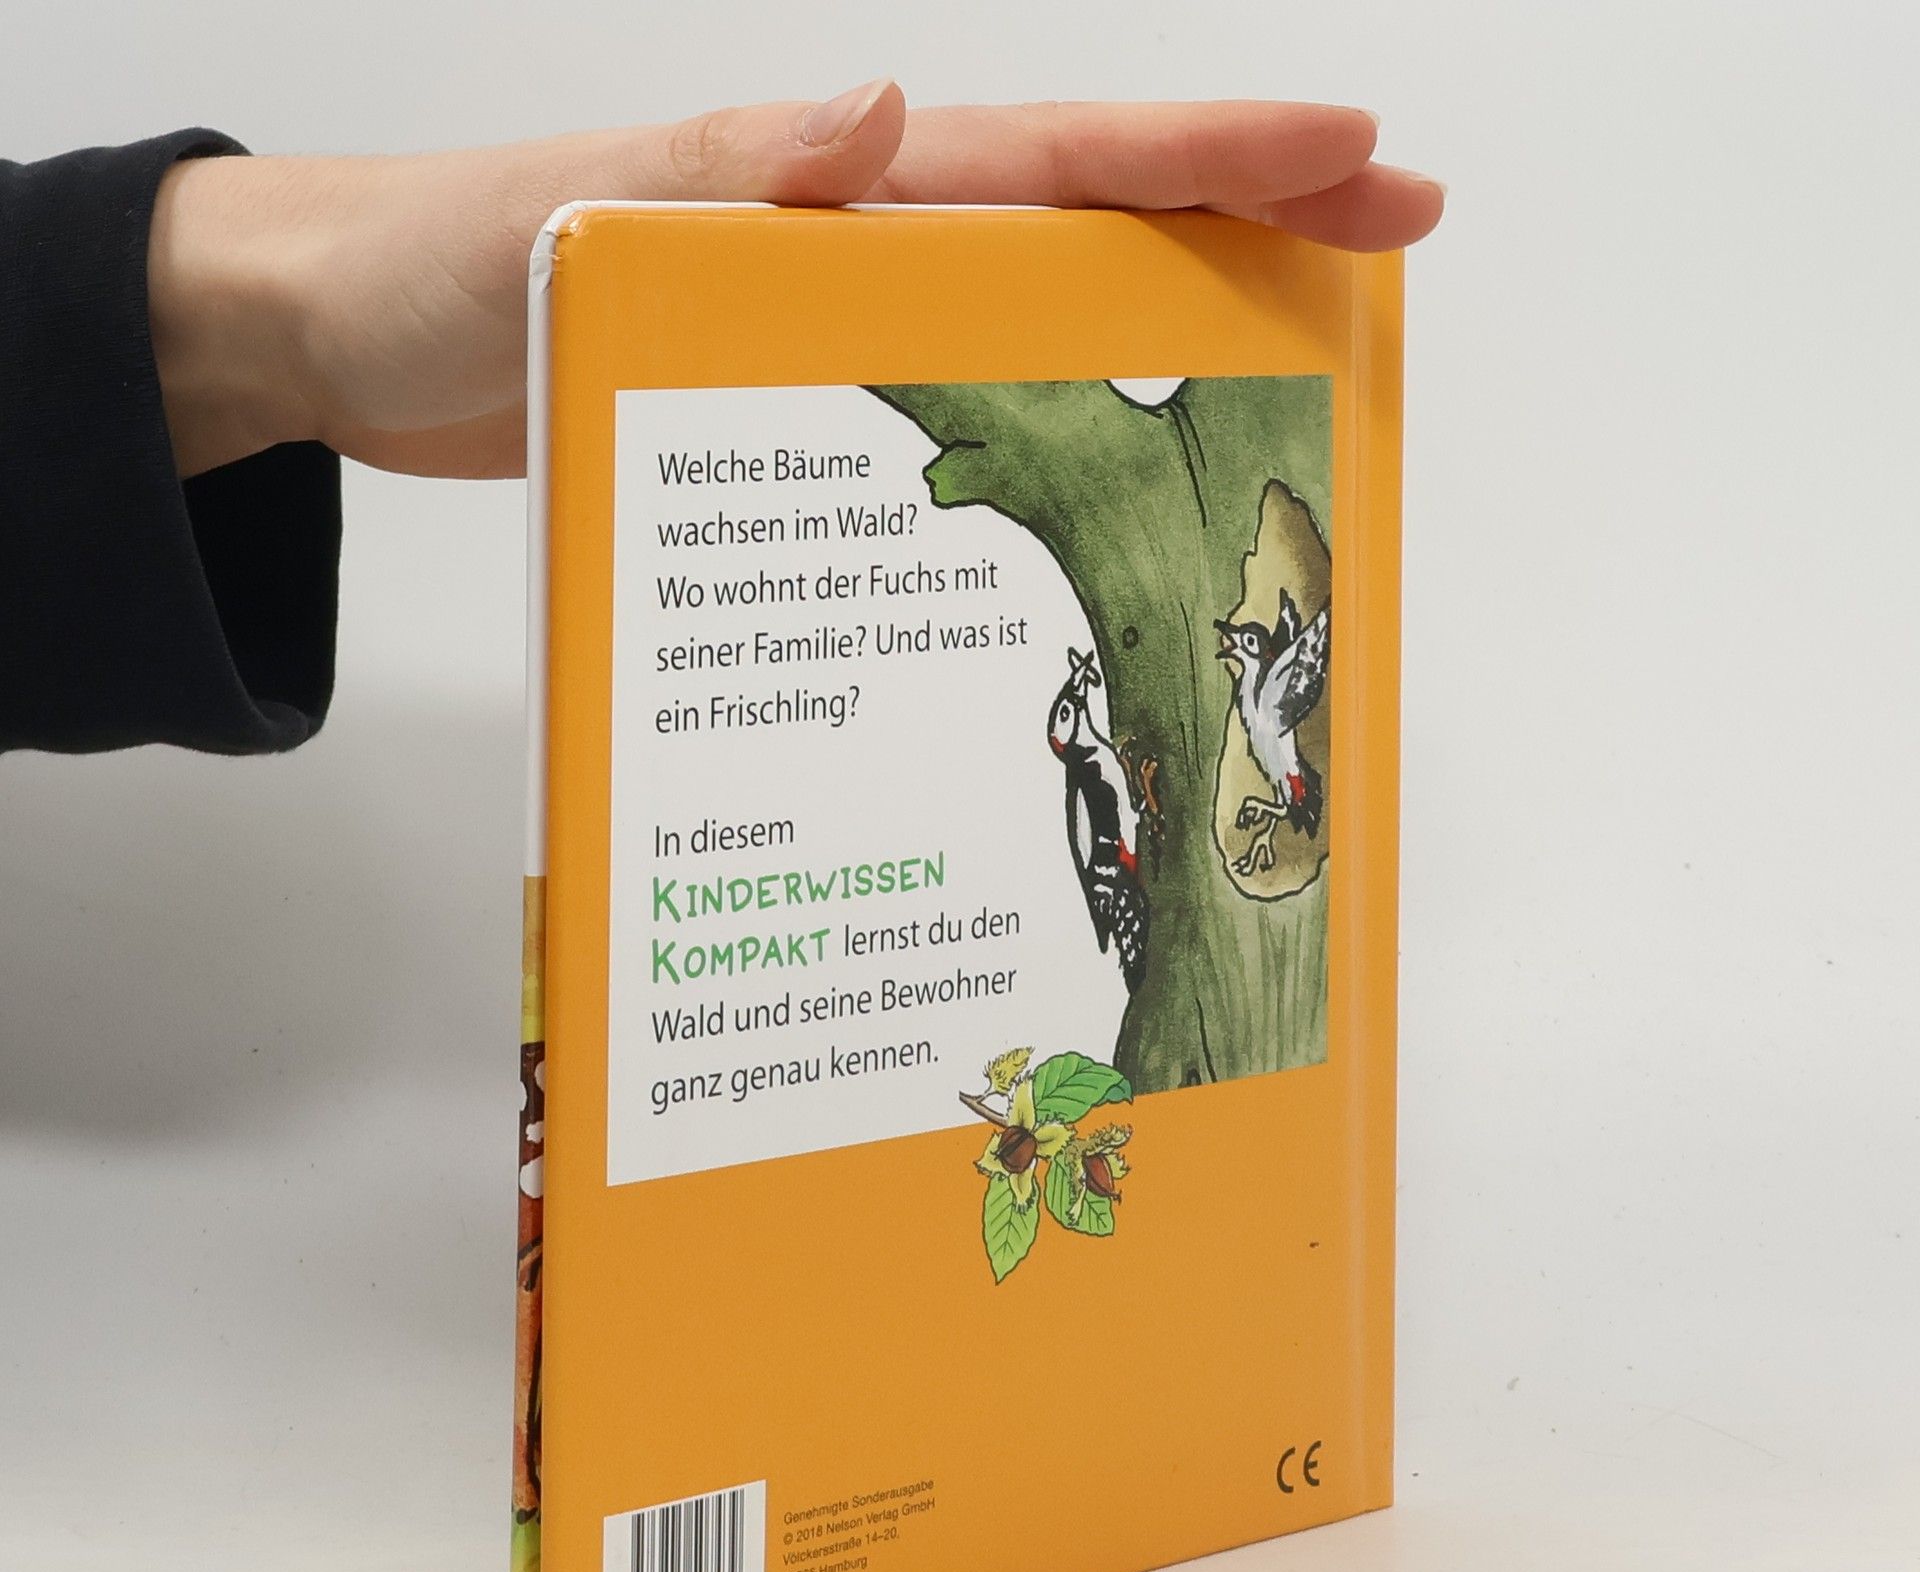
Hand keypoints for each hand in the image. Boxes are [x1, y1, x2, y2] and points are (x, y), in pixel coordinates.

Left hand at [147, 85, 1443, 479]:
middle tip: (1385, 247)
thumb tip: (884, 117)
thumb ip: (731, 169)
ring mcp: (839, 330)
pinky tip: (1080, 504)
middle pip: (1091, 229)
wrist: (355, 339)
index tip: (1351, 155)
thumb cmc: (447, 256)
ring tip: (1287, 380)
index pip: (1061, 156)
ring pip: (1036, 324)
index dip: (1210, 155)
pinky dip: (1028, 443)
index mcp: (842, 187)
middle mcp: (864, 247)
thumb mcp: (580, 203)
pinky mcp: (797, 411)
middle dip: (1247, 224)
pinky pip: (944, 417)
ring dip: (1163, 337)